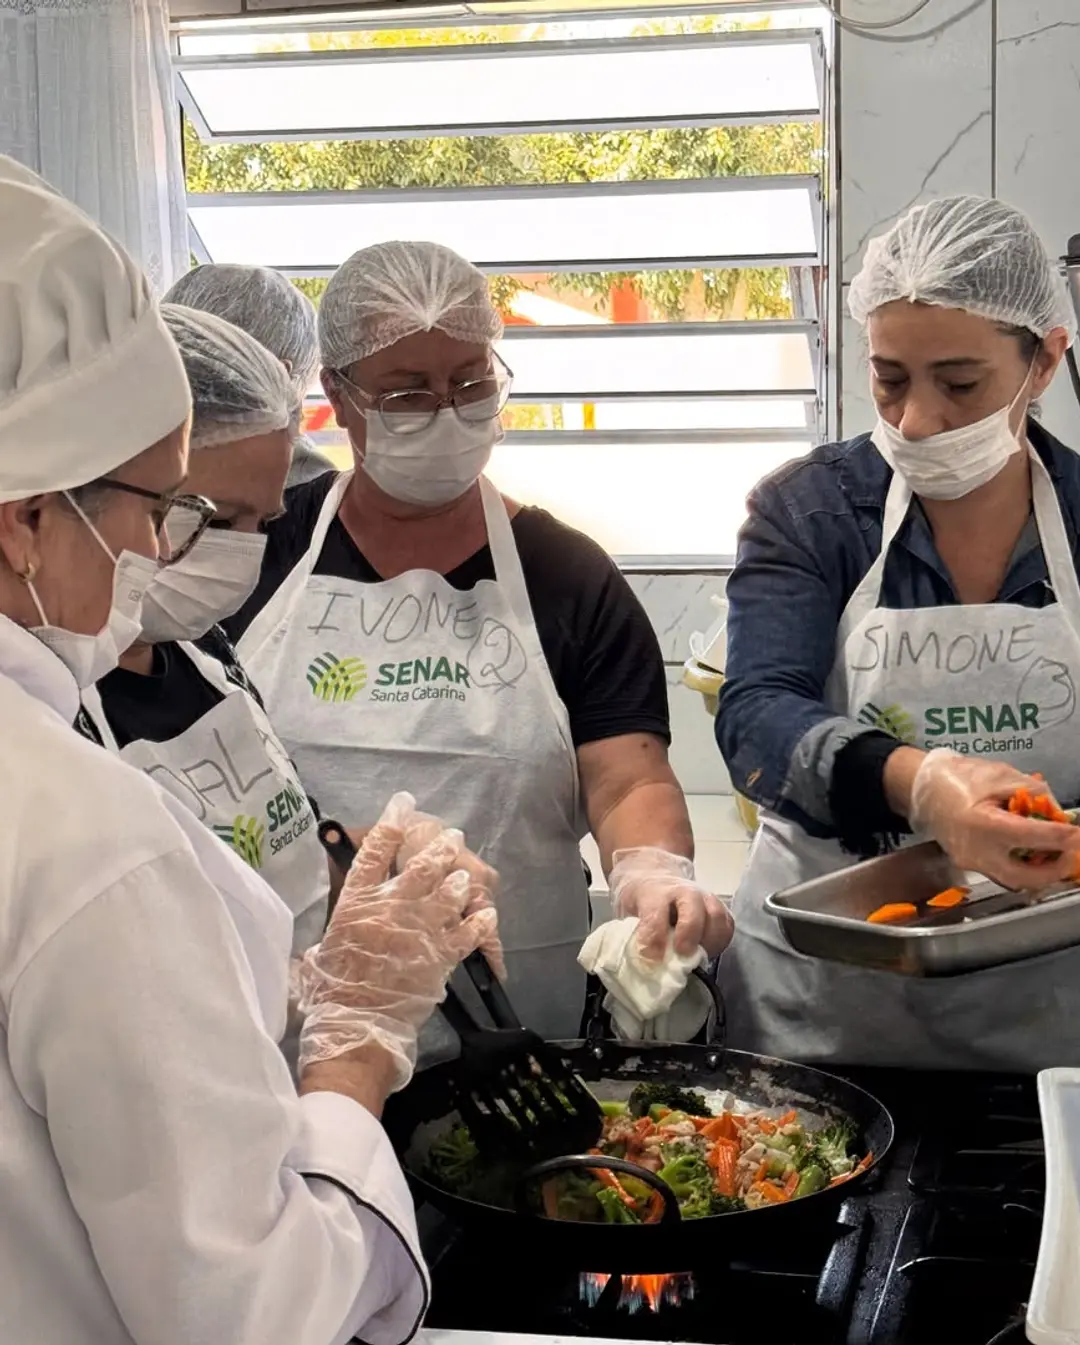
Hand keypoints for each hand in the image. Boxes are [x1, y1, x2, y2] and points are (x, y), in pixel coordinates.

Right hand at [297, 794, 499, 1088]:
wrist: (356, 1027)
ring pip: (450, 892)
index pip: (375, 851)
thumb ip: (337, 922)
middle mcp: (391, 908)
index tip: (402, 802)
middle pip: (422, 864)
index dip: (391, 822)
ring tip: (464, 877)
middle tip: (452, 836)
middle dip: (440, 846)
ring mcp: (419, 930)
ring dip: (460, 882)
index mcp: (356, 903)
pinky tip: (486, 915)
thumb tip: (334, 908)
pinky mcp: (440, 956)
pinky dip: (479, 922)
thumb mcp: (322, 948)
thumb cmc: (331, 991)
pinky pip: (469, 931)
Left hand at [608, 846, 733, 960]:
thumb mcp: (627, 914)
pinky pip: (727, 925)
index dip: (654, 938)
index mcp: (653, 893)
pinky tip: (708, 952)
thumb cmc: (640, 902)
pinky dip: (721, 941)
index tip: (651, 960)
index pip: (654, 914)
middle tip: (683, 954)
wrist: (654, 877)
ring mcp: (703, 897)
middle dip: (689, 933)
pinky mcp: (718, 907)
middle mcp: (681, 891)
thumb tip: (640, 967)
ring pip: (715, 915)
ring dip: (709, 940)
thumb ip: (633, 936)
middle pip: (692, 907)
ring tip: (697, 958)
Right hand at [910, 749, 1079, 889]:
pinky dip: (1023, 867)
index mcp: (981, 823)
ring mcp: (969, 861)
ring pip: (1013, 879)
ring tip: (1057, 856)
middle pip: (1024, 876)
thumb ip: (1033, 793)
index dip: (1060, 837)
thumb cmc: (960, 776)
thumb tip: (1058, 815)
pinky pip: (1001, 872)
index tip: (1077, 834)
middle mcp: (974, 850)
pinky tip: (1034, 854)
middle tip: (1072, 854)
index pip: (1030, 837)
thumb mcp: (1001, 775)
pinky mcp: (967, 864)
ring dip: (1040, 872)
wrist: (923, 787)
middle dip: (1055, 869)